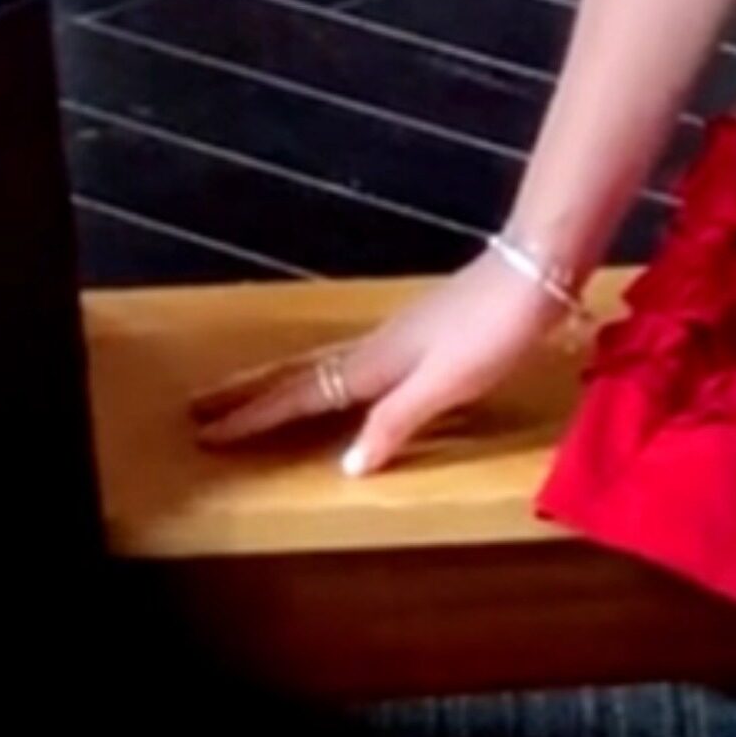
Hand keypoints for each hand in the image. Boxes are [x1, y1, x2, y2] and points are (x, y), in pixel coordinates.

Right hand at [186, 249, 578, 478]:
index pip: (301, 396)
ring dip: (283, 384)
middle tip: (200, 409)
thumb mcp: (446, 385)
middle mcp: (376, 347)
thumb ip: (396, 421)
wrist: (535, 270)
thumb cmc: (493, 331)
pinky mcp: (422, 331)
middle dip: (251, 394)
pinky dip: (324, 377)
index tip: (205, 433)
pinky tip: (339, 385)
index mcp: (375, 364)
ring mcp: (398, 335)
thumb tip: (345, 465)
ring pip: (324, 365)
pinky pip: (351, 361)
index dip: (255, 417)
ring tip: (252, 399)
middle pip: (300, 374)